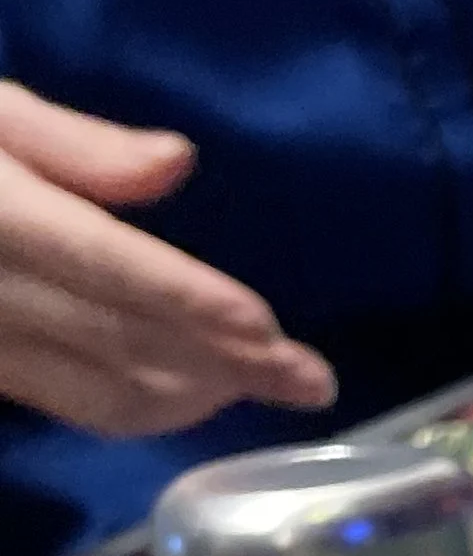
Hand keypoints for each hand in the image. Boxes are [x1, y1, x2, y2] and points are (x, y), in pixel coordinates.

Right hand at [0, 81, 335, 437]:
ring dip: (198, 397)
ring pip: (108, 395)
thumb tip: (177, 162)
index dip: (193, 305)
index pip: (109, 270)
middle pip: (126, 344)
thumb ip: (76, 147)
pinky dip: (149, 408)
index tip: (270, 334)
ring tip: (270, 386)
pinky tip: (199, 393)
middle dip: (226, 368)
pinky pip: (79, 406)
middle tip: (312, 382)